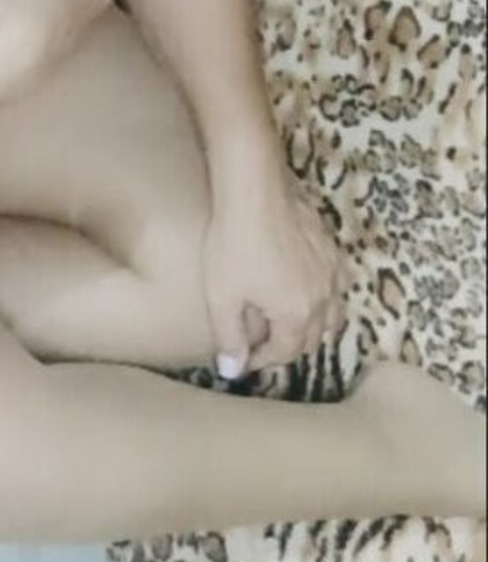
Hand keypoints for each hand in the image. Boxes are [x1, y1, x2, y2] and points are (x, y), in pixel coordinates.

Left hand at [203, 168, 349, 376]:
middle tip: (264, 343)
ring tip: (290, 321)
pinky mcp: (333, 248)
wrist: (254, 191)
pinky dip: (327, 295)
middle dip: (288, 345)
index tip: (244, 357)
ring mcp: (333, 272)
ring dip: (314, 325)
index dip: (263, 359)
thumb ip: (229, 338)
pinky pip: (339, 283)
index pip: (286, 352)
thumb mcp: (222, 297)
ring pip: (334, 313)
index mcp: (297, 315)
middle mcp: (324, 298)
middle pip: (313, 337)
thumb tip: (232, 371)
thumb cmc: (234, 244)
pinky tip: (311, 287)